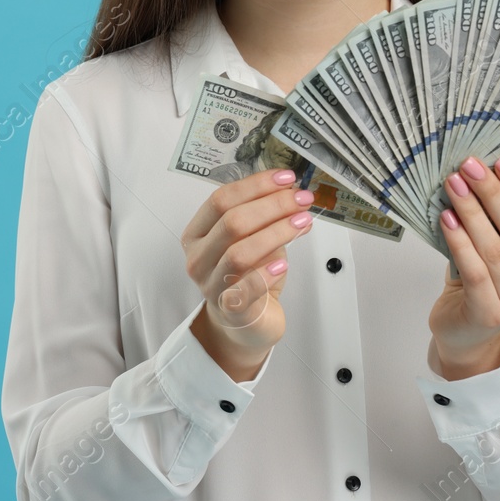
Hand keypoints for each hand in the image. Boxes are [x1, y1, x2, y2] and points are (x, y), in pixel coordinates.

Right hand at [181, 168, 315, 379]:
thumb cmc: (248, 275)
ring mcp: (210, 285)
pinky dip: (265, 274)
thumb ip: (265, 218)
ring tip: (302, 222)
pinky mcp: (230, 310)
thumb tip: (292, 194)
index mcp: (197, 234)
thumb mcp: (254, 239)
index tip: (286, 179)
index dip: (255, 186)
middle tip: (301, 200)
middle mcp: (198, 258)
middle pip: (231, 222)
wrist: (245, 321)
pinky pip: (244, 289)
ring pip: (239, 253)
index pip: (220, 200)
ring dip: (275, 233)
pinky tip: (283, 264)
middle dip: (272, 206)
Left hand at [429, 155, 499, 379]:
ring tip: (453, 186)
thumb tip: (488, 170)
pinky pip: (474, 270)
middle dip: (492, 193)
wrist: (465, 332)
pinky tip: (446, 219)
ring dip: (471, 211)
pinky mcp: (490, 314)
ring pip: (494, 248)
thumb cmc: (484, 282)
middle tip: (470, 166)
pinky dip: (459, 241)